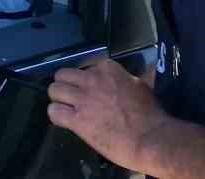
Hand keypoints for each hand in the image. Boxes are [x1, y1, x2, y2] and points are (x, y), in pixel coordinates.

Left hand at [47, 58, 176, 173]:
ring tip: (66, 108)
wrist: (150, 139)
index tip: (93, 90)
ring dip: (59, 99)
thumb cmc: (150, 114)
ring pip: (54, 90)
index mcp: (108, 69)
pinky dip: (56, 115)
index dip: (87, 80)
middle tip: (73, 97)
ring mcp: (83, 99)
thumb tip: (126, 78)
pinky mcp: (77, 120)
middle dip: (66, 85)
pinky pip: (54, 112)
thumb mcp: (140, 85)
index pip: (85, 67)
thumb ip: (125, 79)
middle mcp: (92, 80)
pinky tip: (64, 120)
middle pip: (63, 75)